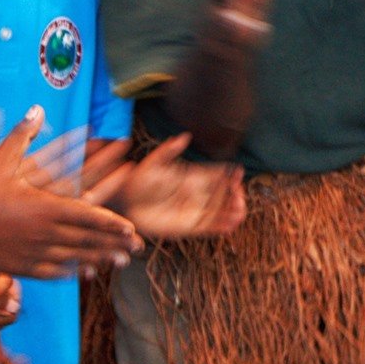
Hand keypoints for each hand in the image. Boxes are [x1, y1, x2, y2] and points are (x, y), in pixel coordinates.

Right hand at [0, 107, 141, 279]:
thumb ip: (22, 136)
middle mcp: (47, 234)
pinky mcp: (24, 267)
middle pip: (90, 241)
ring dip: (101, 259)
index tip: (132, 227)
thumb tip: (36, 108)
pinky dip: (75, 272)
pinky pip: (56, 272)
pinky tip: (87, 273)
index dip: (113, 223)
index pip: (90, 216)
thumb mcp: (0, 162)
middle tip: (139, 247)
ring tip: (121, 262)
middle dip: (116, 244)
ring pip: (77, 259)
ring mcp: (36, 253)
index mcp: (47, 208)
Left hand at [85, 134, 247, 239]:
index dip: (230, 173)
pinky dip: (223, 226)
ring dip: (233, 210)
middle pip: (224, 193)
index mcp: (193, 176)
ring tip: (240, 209)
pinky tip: (231, 223)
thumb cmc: (137, 180)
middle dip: (236, 193)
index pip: (218, 174)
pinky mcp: (188, 226)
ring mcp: (194, 210)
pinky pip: (210, 227)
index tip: (238, 171)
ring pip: (221, 211)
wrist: (124, 203)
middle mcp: (197, 193)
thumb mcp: (153, 162)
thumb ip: (169, 150)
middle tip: (240, 192)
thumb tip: (185, 136)